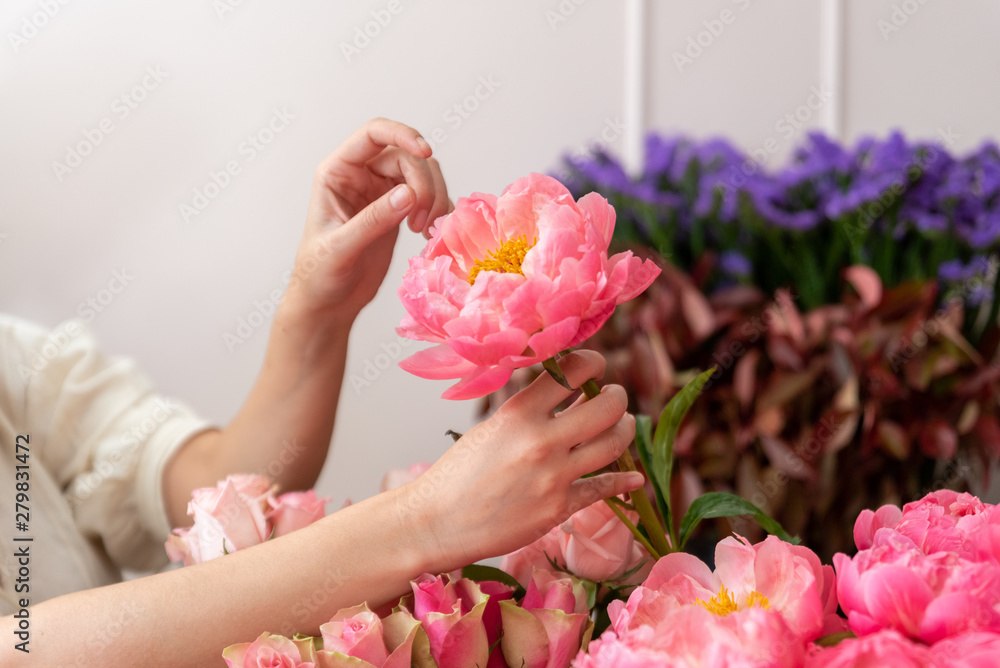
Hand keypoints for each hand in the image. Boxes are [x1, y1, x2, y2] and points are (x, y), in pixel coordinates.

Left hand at [288, 118, 451, 320]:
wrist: (329, 303)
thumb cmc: (320, 275)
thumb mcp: (341, 248)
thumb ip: (373, 220)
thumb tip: (409, 194)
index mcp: (337, 172)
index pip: (373, 134)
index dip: (402, 135)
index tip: (425, 152)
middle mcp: (360, 175)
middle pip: (406, 156)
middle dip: (422, 184)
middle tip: (419, 221)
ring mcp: (381, 191)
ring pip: (422, 173)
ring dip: (433, 197)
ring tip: (424, 229)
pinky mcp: (398, 210)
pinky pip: (428, 195)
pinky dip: (438, 209)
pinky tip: (430, 233)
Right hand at [395, 350, 643, 572]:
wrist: (437, 522)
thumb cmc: (457, 473)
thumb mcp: (490, 428)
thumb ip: (528, 411)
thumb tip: (566, 392)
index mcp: (519, 413)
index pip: (574, 371)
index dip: (593, 362)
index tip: (596, 366)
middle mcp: (542, 441)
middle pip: (607, 408)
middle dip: (617, 398)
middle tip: (614, 399)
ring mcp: (554, 477)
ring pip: (614, 443)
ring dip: (625, 430)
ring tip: (622, 426)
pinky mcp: (559, 508)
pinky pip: (605, 488)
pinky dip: (624, 481)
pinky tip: (632, 477)